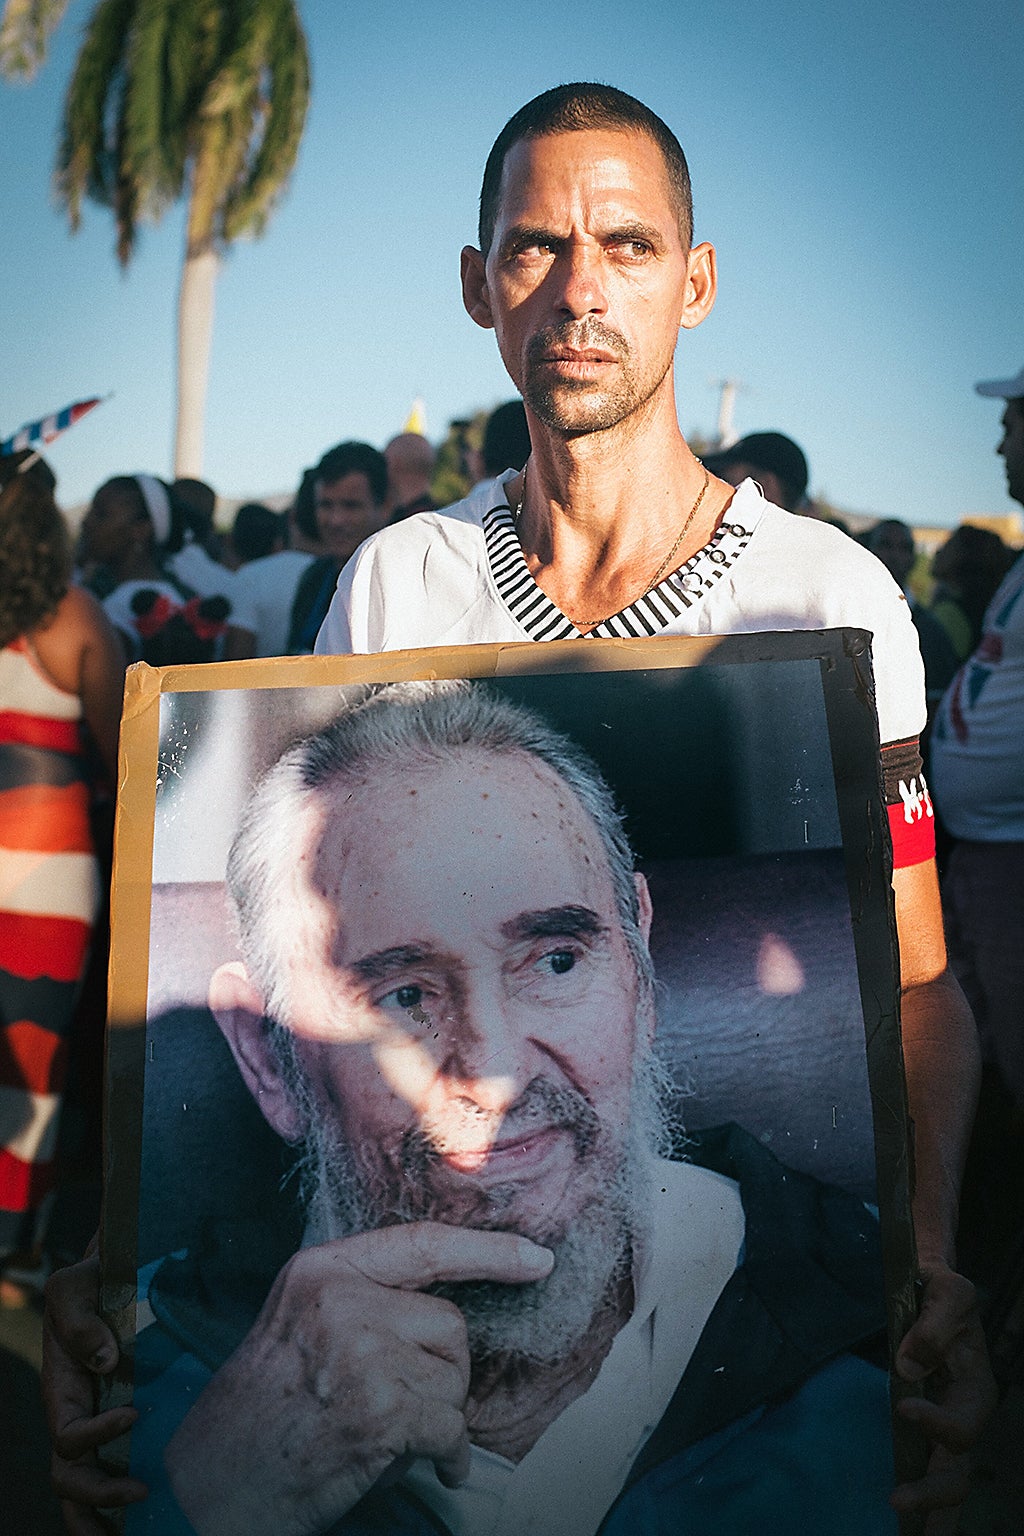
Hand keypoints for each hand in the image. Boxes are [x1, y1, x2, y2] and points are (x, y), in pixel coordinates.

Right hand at [42, 1251, 147, 1529]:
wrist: (115, 1277)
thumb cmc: (91, 1282)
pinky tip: (153, 1513)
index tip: (134, 1414)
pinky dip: (122, 1502)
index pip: (69, 1435)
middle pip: (69, 1479)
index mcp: (61, 1393)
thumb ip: (78, 1318)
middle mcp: (77, 1417)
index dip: (96, 1435)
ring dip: (103, 1519)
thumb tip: (103, 1359)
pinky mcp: (126, 1424)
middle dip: (98, 1498)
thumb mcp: (73, 1286)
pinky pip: (116, 1470)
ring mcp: (98, 1424)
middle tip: (141, 1493)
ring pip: (85, 1489)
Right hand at [165, 1221, 553, 1535]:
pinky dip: (450, 1455)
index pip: (422, 1244)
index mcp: (322, 1270)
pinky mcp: (381, 1411)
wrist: (213, 1480)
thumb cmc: (262, 1408)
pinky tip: (435, 1467)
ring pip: (453, 1379)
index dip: (487, 1250)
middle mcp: (343, 1301)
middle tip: (402, 1402)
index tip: (534, 1257)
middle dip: (442, 1370)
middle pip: (448, 1322)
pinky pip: (450, 1427)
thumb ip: (364, 1301)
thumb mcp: (299, 1322)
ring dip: (438, 1414)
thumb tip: (446, 1317)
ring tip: (389, 1431)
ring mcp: (363, 1353)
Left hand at [891, 1265, 996, 1522]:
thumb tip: (909, 1368)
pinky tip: (902, 1521)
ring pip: (946, 1481)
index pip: (963, 1424)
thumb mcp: (948, 1292)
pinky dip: (921, 1501)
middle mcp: (964, 1416)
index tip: (903, 1408)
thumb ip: (934, 1325)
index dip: (937, 1424)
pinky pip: (924, 1467)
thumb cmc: (942, 1291)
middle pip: (958, 1469)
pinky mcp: (921, 1426)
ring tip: (905, 1530)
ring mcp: (943, 1426)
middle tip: (897, 1500)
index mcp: (977, 1391)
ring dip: (931, 1511)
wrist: (929, 1287)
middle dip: (933, 1493)